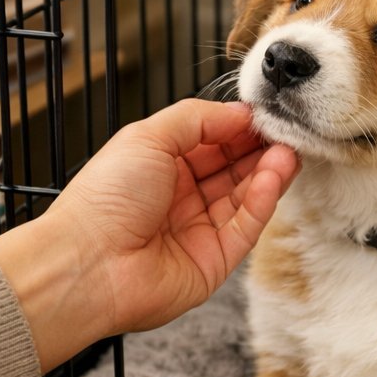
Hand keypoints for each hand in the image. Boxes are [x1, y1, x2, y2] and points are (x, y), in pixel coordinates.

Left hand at [0, 100, 298, 370]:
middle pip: (232, 168)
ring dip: (268, 172)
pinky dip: (263, 201)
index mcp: (159, 166)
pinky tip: (275, 176)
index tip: (265, 113)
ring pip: (245, 197)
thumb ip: (198, 119)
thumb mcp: (148, 136)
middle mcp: (180, 198)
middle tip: (286, 130)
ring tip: (287, 151)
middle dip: (260, 148)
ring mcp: (198, 231)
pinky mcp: (214, 263)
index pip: (211, 141)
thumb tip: (240, 112)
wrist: (88, 263)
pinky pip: (245, 228)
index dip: (238, 127)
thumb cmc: (105, 197)